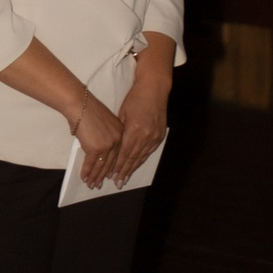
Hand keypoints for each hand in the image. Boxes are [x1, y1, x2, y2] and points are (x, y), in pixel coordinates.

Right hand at [69, 90, 123, 190]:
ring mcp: (107, 145)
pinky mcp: (96, 148)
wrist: (79, 103)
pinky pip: (90, 163)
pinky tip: (84, 178)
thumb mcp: (102, 121)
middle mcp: (117, 140)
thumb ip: (104, 134)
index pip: (117, 154)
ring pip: (101, 165)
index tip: (109, 176)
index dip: (112, 167)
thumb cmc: (87, 108)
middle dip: (103, 175)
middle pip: (110, 162)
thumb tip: (97, 148)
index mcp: (121, 132)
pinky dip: (86, 172)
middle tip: (99, 184)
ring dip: (95, 177)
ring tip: (91, 184)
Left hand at [112, 54, 172, 184]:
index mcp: (134, 130)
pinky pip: (149, 151)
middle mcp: (145, 136)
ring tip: (126, 178)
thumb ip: (120, 130)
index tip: (112, 176)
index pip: (124, 153)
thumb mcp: (123, 112)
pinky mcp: (159, 135)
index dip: (118, 166)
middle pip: (133, 158)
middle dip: (125, 171)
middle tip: (118, 183)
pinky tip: (136, 165)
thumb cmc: (135, 98)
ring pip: (141, 157)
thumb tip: (114, 145)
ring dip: (133, 168)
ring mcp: (154, 137)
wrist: (154, 89)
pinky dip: (142, 159)